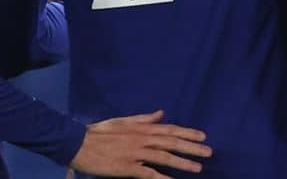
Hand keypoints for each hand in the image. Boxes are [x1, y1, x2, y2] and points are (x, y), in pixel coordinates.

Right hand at [70, 110, 211, 177]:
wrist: (77, 143)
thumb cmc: (98, 132)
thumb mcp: (122, 121)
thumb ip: (143, 119)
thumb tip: (161, 113)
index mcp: (140, 128)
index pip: (169, 129)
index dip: (187, 132)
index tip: (203, 136)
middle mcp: (141, 139)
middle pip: (171, 142)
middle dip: (191, 147)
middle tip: (209, 151)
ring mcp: (135, 153)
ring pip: (164, 157)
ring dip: (182, 162)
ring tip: (198, 167)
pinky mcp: (127, 168)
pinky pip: (149, 174)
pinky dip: (162, 178)